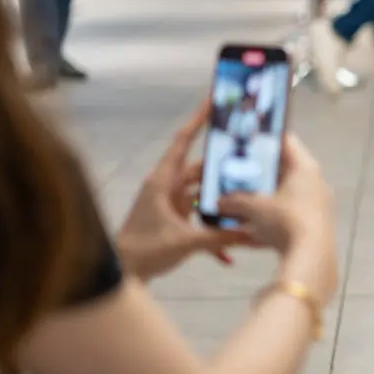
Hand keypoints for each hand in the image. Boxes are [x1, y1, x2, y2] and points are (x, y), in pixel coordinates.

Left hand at [117, 102, 250, 280]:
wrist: (120, 273)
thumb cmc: (145, 249)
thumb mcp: (186, 242)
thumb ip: (221, 237)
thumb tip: (253, 234)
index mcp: (163, 181)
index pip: (182, 142)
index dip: (197, 120)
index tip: (212, 100)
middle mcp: (166, 186)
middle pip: (198, 167)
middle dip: (221, 163)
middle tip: (248, 154)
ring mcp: (169, 202)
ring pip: (200, 191)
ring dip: (219, 197)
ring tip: (247, 194)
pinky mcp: (172, 217)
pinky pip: (198, 213)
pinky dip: (212, 225)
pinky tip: (228, 250)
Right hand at [218, 134, 337, 300]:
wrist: (310, 257)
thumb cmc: (285, 221)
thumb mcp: (253, 207)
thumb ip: (234, 201)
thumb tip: (218, 202)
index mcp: (305, 167)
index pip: (285, 142)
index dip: (264, 140)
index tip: (246, 141)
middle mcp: (316, 183)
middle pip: (285, 171)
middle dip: (260, 175)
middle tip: (238, 174)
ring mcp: (318, 205)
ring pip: (286, 196)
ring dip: (264, 200)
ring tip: (240, 202)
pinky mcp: (314, 226)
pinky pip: (288, 217)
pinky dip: (271, 220)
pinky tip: (250, 231)